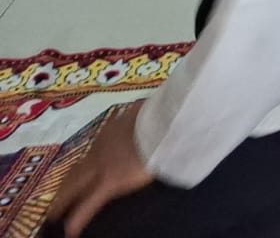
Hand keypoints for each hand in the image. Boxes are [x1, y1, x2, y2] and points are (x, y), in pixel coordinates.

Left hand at [46, 101, 153, 235]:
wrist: (164, 123)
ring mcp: (103, 166)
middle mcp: (100, 149)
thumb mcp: (149, 112)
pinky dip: (78, 219)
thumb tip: (146, 113)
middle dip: (65, 186)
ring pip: (75, 186)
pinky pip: (89, 204)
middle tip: (56, 199)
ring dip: (63, 200)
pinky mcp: (110, 182)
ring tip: (55, 214)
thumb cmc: (163, 115)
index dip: (83, 164)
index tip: (78, 172)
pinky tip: (71, 231)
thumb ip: (142, 118)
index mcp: (111, 132)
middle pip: (76, 171)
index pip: (92, 151)